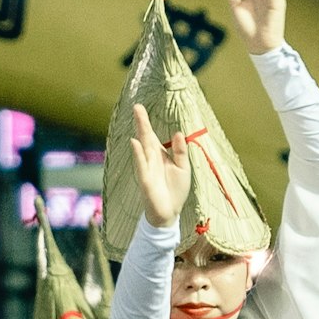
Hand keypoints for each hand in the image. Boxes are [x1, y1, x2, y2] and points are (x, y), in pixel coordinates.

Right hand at [125, 101, 188, 228]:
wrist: (169, 212)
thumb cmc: (175, 190)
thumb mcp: (183, 168)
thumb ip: (180, 151)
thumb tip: (177, 133)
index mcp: (159, 155)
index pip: (152, 136)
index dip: (146, 123)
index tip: (139, 108)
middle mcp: (151, 159)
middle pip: (146, 138)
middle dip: (142, 122)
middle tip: (136, 106)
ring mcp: (147, 169)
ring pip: (143, 147)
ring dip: (140, 132)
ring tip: (138, 117)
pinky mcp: (145, 180)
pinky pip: (141, 165)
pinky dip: (138, 154)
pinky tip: (135, 142)